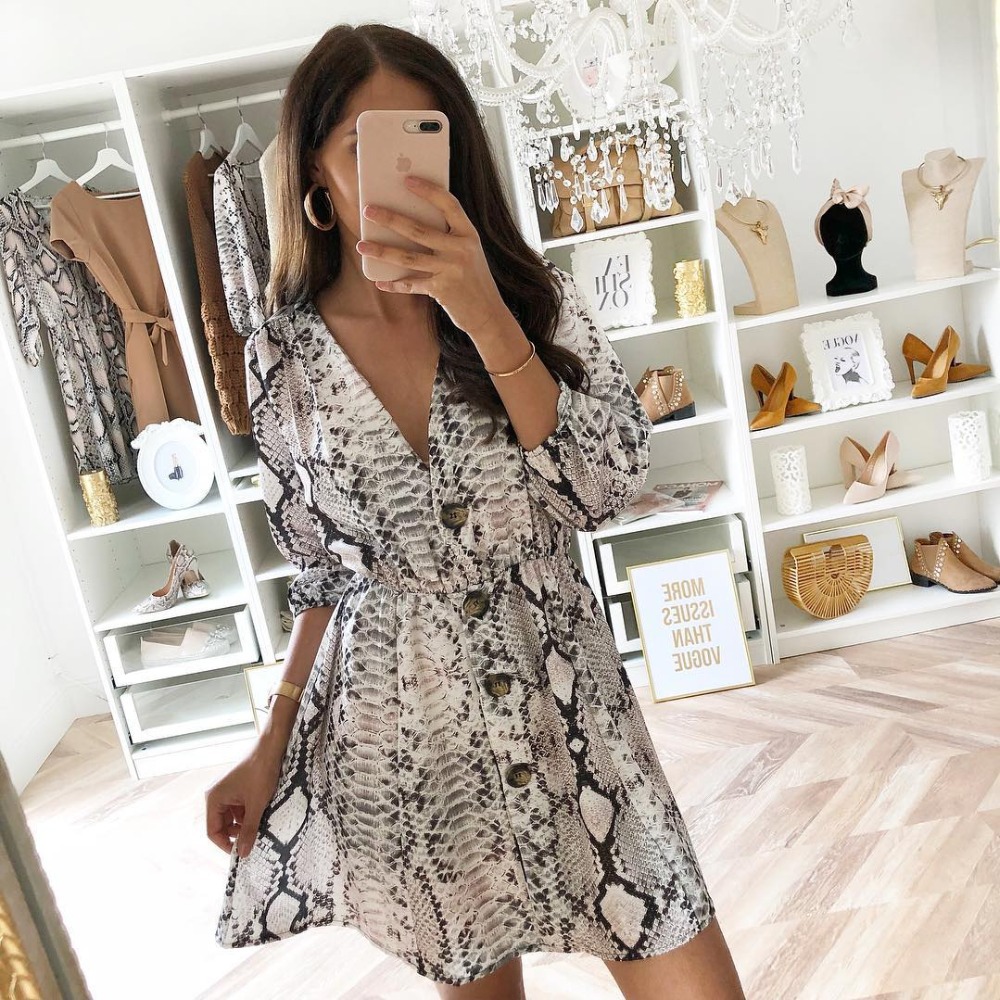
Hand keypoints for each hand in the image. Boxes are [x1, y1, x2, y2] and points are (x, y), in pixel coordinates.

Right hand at [205, 744, 284, 858]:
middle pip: (221, 825)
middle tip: (252, 842)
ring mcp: (226, 791)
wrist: (271, 747)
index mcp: (213, 799)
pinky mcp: (236, 788)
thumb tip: (243, 854)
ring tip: (259, 828)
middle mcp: (216, 796)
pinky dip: (247, 814)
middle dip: (236, 834)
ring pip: (231, 817)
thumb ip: (248, 830)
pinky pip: (238, 808)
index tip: (241, 854)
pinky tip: (260, 815)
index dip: (225, 845)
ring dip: (243, 824)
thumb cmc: (261, 773)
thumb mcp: (256, 805)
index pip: (213, 832)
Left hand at [357, 176, 512, 340]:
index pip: (448, 205)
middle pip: (419, 230)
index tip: (407, 180)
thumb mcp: (469, 252)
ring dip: (382, 251)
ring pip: (409, 257)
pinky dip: (394, 283)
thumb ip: (448, 237)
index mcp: (469, 234)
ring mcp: (451, 270)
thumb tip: (410, 223)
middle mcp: (461, 250)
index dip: (428, 191)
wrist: (488, 313)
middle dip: (390, 219)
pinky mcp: (441, 290)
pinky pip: (411, 284)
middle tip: (368, 211)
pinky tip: (379, 281)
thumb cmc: (474, 279)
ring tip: (361, 245)